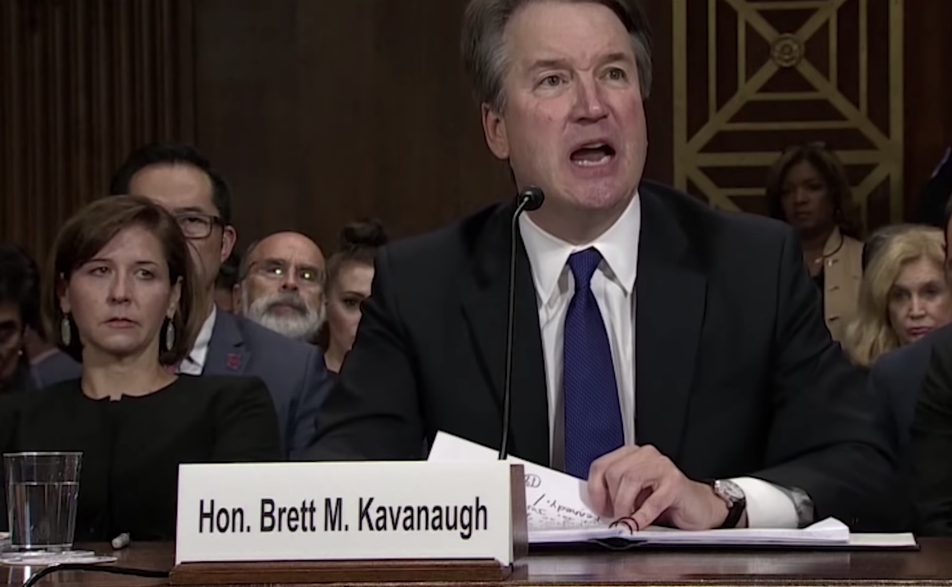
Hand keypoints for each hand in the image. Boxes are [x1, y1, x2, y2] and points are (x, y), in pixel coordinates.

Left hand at [586, 445, 728, 529]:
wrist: (699, 507)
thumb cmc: (665, 501)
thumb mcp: (635, 495)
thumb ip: (616, 495)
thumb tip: (597, 508)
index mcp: (632, 456)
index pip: (601, 465)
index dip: (595, 489)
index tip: (597, 508)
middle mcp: (646, 456)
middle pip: (614, 472)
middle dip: (611, 500)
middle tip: (614, 517)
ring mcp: (662, 467)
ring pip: (630, 480)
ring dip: (624, 506)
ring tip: (626, 521)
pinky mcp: (676, 484)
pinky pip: (653, 500)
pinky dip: (641, 516)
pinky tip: (638, 525)